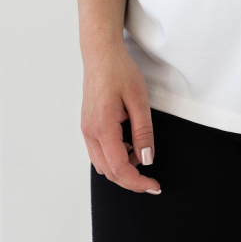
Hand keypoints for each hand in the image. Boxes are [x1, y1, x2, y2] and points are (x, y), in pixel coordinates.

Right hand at [80, 42, 161, 194]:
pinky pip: (99, 153)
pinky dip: (114, 157)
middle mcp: (90, 132)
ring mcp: (86, 130)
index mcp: (102, 127)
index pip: (119, 167)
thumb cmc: (119, 71)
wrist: (101, 55)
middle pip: (109, 172)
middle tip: (152, 181)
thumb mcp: (139, 100)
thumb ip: (143, 132)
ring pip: (102, 165)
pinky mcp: (88, 126)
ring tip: (140, 153)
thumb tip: (147, 159)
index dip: (137, 182)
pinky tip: (129, 145)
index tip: (154, 186)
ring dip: (122, 169)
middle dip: (131, 180)